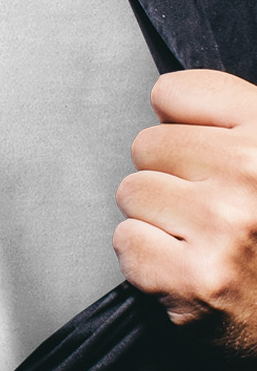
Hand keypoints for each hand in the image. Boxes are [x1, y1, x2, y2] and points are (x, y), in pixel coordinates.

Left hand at [114, 70, 256, 370]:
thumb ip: (228, 119)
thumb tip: (161, 99)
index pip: (174, 92)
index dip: (176, 124)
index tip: (198, 153)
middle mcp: (254, 173)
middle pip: (146, 144)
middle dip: (166, 177)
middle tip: (206, 211)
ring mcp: (225, 226)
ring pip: (132, 192)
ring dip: (154, 218)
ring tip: (198, 240)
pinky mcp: (195, 278)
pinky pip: (126, 240)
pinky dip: (145, 259)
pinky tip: (185, 268)